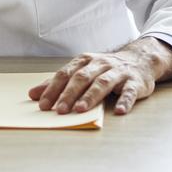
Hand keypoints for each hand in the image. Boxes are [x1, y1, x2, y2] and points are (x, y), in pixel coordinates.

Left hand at [27, 37, 171, 115]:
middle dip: (69, 94)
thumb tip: (33, 94)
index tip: (42, 104)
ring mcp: (118, 72)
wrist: (138, 60)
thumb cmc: (103, 69)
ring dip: (90, 96)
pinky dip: (124, 101)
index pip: (64, 74)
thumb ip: (58, 83)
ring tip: (80, 110)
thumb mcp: (80, 71)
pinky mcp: (135, 82)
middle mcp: (100, 64)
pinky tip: (119, 111)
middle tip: (59, 110)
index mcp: (83, 61)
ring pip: (102, 83)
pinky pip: (129, 92)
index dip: (52, 89)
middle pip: (81, 78)